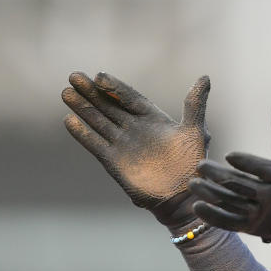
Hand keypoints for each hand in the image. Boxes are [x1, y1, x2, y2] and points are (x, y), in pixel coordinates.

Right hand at [62, 71, 210, 227]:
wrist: (183, 195)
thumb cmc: (193, 163)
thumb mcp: (196, 130)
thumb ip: (195, 104)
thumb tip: (205, 77)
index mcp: (152, 118)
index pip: (129, 97)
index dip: (114, 86)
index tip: (98, 75)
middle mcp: (135, 128)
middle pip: (109, 105)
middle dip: (91, 92)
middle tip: (73, 76)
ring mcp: (123, 144)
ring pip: (98, 121)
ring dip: (82, 108)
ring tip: (65, 92)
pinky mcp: (114, 162)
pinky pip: (95, 144)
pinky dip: (82, 133)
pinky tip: (69, 120)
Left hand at [190, 98, 270, 250]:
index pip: (261, 169)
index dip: (244, 162)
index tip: (228, 155)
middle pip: (240, 186)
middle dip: (217, 176)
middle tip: (200, 166)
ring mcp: (263, 215)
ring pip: (231, 204)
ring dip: (210, 194)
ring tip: (194, 183)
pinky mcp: (255, 228)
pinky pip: (230, 222)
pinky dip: (213, 216)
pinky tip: (198, 206)